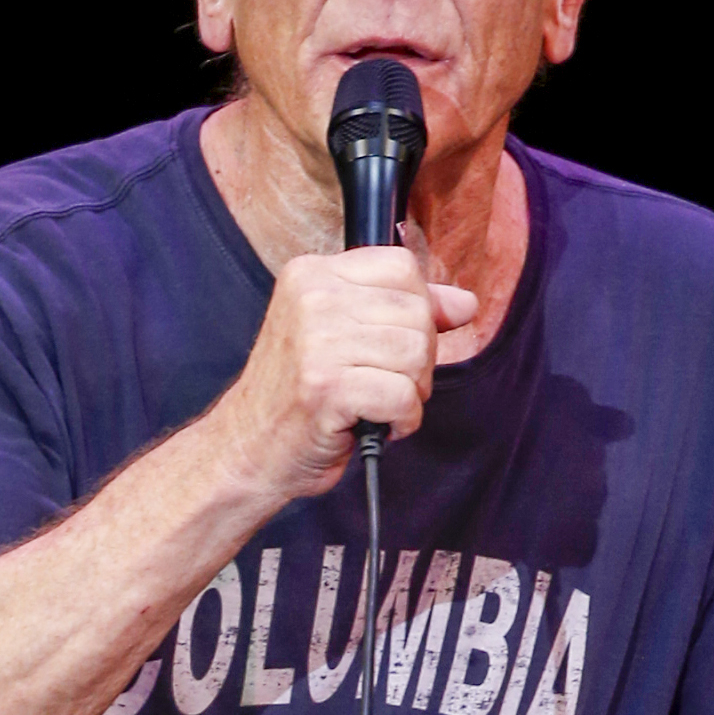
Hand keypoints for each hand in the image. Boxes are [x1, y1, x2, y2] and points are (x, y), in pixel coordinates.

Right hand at [219, 247, 476, 501]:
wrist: (248, 448)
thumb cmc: (299, 394)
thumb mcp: (346, 335)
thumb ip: (404, 310)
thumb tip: (464, 303)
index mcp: (313, 273)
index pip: (403, 267)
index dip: (418, 310)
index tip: (394, 343)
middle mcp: (311, 298)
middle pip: (416, 311)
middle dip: (417, 358)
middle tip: (382, 383)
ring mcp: (316, 341)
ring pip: (415, 353)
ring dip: (410, 391)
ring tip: (376, 403)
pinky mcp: (325, 387)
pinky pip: (403, 396)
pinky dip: (402, 420)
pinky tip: (376, 425)